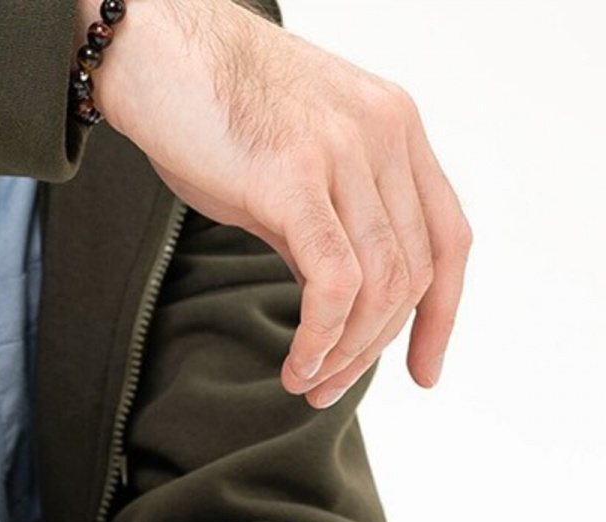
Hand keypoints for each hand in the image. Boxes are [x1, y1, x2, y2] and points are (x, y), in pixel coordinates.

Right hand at [88, 0, 472, 403]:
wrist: (155, 49)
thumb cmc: (214, 109)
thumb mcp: (297, 164)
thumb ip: (333, 224)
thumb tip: (340, 305)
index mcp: (396, 127)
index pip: (449, 238)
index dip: (443, 316)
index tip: (422, 372)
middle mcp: (384, 133)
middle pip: (413, 275)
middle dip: (375, 350)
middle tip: (327, 389)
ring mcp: (344, 149)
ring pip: (380, 286)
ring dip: (346, 354)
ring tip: (306, 382)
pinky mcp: (295, 175)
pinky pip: (335, 282)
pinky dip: (321, 339)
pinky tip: (297, 364)